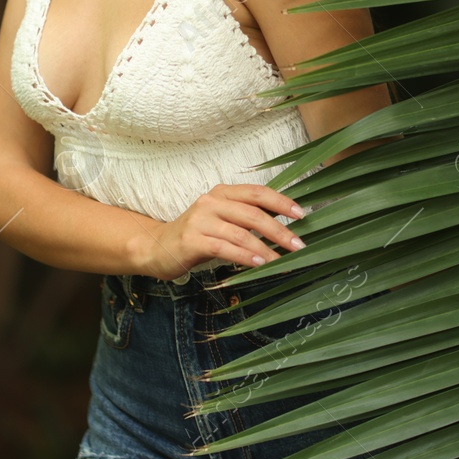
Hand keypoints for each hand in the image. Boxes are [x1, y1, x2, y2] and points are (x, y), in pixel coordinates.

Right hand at [135, 184, 306, 278]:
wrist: (157, 248)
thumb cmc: (197, 235)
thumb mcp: (222, 220)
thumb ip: (245, 218)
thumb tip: (284, 225)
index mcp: (222, 193)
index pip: (257, 192)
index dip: (281, 202)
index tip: (301, 215)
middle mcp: (211, 201)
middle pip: (253, 213)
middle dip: (280, 230)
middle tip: (299, 245)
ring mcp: (200, 220)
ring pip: (241, 233)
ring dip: (266, 249)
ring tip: (283, 261)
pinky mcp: (192, 240)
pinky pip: (225, 247)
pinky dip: (245, 256)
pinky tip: (259, 265)